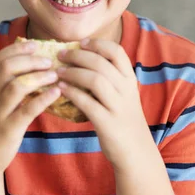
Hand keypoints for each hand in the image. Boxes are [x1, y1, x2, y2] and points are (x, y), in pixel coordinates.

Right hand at [0, 40, 61, 175]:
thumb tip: (32, 64)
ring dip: (37, 77)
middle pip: (5, 68)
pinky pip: (26, 111)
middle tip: (48, 60)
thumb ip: (8, 84)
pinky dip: (43, 99)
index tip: (35, 44)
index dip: (16, 49)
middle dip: (28, 60)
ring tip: (54, 74)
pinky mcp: (9, 129)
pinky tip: (56, 92)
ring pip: (15, 87)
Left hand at [56, 38, 152, 169]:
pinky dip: (72, 93)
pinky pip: (87, 103)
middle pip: (101, 63)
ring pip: (95, 80)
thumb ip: (110, 78)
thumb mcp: (123, 94)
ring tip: (58, 72)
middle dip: (77, 56)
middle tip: (60, 54)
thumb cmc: (124, 119)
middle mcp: (126, 89)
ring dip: (73, 73)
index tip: (80, 42)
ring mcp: (118, 106)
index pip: (116, 51)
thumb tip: (83, 59)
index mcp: (130, 79)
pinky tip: (60, 90)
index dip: (97, 44)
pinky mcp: (108, 123)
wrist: (136, 151)